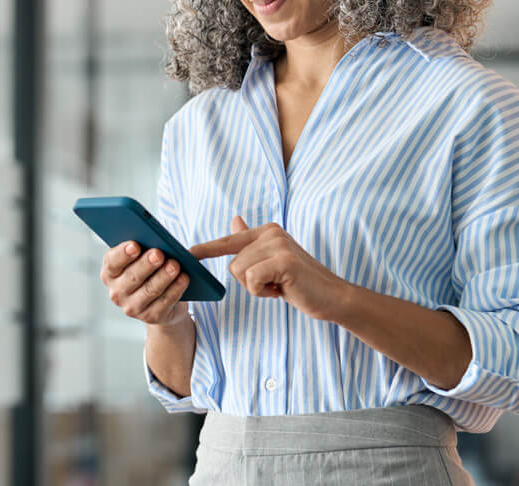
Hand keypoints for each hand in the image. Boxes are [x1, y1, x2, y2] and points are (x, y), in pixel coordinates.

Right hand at [100, 241, 190, 325]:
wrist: (160, 301)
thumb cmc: (150, 270)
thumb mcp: (145, 257)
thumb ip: (152, 247)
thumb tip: (174, 244)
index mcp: (110, 272)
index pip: (112, 262)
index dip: (123, 254)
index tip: (135, 245)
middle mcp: (117, 292)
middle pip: (132, 277)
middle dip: (146, 264)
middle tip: (158, 254)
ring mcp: (132, 307)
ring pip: (149, 290)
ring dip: (163, 277)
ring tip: (175, 265)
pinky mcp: (150, 317)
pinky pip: (164, 302)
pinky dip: (175, 289)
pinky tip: (183, 279)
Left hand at [189, 216, 350, 321]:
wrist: (332, 297)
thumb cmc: (300, 282)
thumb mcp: (273, 261)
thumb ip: (252, 242)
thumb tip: (234, 220)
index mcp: (267, 230)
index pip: (230, 240)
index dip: (206, 249)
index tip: (186, 253)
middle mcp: (271, 232)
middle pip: (233, 263)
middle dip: (249, 281)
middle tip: (275, 283)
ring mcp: (277, 244)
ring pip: (240, 272)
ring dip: (257, 287)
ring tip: (280, 285)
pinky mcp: (282, 260)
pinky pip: (251, 280)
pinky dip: (262, 292)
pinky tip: (282, 290)